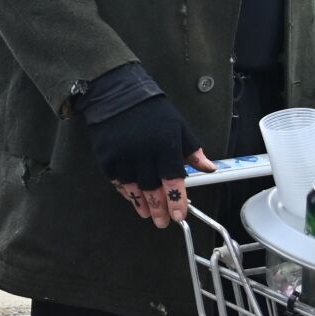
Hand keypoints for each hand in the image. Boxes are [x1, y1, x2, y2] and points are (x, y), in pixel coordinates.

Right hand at [86, 96, 207, 228]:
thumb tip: (209, 169)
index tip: (179, 216)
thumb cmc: (152, 110)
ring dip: (140, 203)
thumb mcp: (179, 126)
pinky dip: (124, 190)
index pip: (173, 178)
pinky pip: (116, 179)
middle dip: (159, 207)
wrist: (117, 93)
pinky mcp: (105, 155)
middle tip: (162, 222)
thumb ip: (193, 150)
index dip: (177, 199)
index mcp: (165, 144)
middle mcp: (143, 152)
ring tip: (146, 214)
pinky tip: (131, 197)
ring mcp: (122, 154)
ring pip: (133, 187)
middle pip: (152, 187)